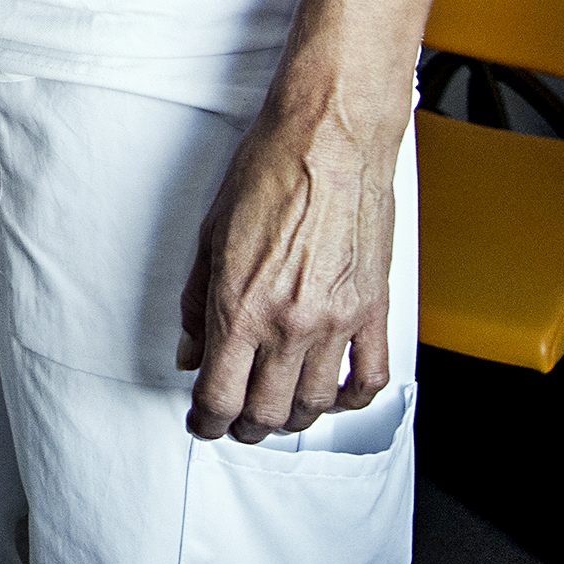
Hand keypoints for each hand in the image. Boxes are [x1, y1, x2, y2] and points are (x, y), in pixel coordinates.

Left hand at [175, 100, 399, 442]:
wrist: (329, 138)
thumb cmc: (267, 171)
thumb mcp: (209, 236)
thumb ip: (196, 303)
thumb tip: (190, 352)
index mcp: (240, 306)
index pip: (219, 396)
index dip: (206, 422)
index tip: (201, 423)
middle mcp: (289, 323)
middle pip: (266, 411)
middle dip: (244, 426)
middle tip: (234, 421)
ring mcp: (336, 321)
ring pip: (316, 405)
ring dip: (292, 416)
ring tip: (277, 409)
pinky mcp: (373, 310)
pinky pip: (368, 379)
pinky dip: (350, 399)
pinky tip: (334, 395)